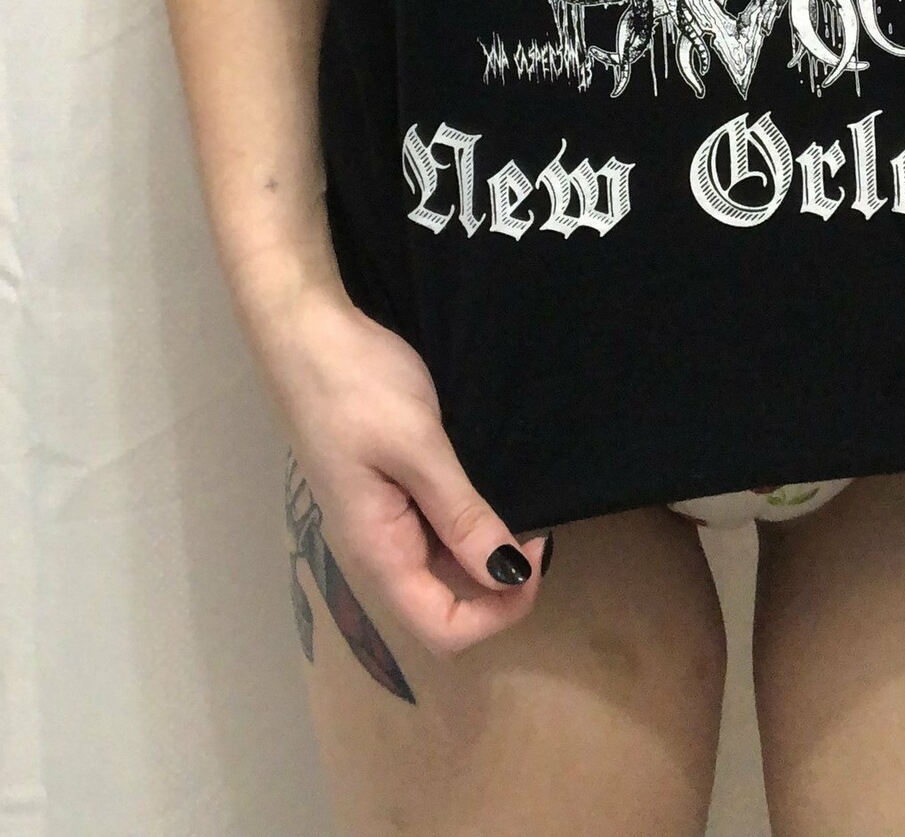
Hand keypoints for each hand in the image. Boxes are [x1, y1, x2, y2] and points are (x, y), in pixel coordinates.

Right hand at [250, 285, 547, 654]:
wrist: (308, 333)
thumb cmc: (357, 386)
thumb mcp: (418, 446)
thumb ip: (461, 515)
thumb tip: (507, 576)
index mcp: (379, 553)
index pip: (445, 631)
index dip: (500, 611)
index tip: (535, 552)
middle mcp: (378, 551)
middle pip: (446, 608)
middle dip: (499, 584)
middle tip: (536, 525)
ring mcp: (381, 522)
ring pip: (443, 571)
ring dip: (486, 554)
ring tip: (520, 506)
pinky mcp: (387, 493)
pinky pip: (434, 533)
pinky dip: (468, 526)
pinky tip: (490, 489)